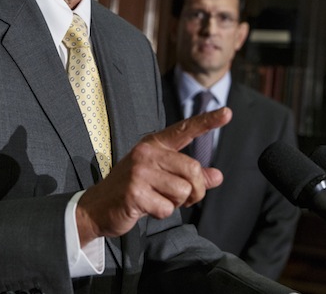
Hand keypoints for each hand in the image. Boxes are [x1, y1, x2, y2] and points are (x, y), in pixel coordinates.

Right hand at [75, 107, 231, 245]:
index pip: (184, 130)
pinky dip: (161, 214)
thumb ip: (190, 176)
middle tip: (184, 199)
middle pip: (192, 169)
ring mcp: (139, 171)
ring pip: (182, 190)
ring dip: (176, 204)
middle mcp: (147, 153)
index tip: (228, 112)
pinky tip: (146, 208)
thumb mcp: (161, 177)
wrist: (97, 207)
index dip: (208, 121)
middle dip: (195, 191)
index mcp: (154, 144)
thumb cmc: (133, 190)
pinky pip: (167, 208)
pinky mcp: (134, 192)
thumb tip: (217, 176)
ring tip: (157, 200)